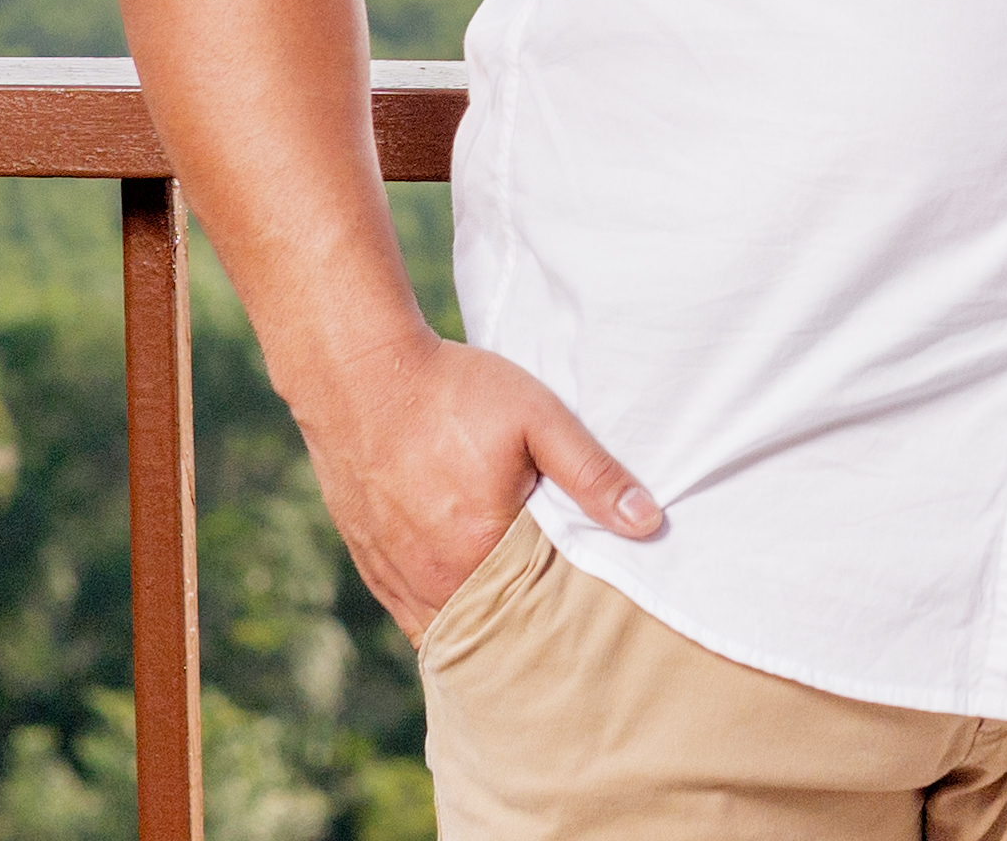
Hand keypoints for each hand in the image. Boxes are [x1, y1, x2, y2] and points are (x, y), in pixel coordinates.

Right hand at [305, 325, 658, 630]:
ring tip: (517, 622)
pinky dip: (440, 617)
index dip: (566, 614)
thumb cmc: (452, 390)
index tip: (592, 614)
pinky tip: (467, 607)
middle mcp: (433, 579)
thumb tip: (647, 522)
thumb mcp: (536, 417)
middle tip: (560, 630)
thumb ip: (591, 473)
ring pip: (448, 630)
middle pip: (493, 629)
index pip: (539, 611)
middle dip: (525, 631)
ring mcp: (396, 576)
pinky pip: (411, 615)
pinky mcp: (370, 564)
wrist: (359, 374)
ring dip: (481, 628)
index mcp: (480, 550)